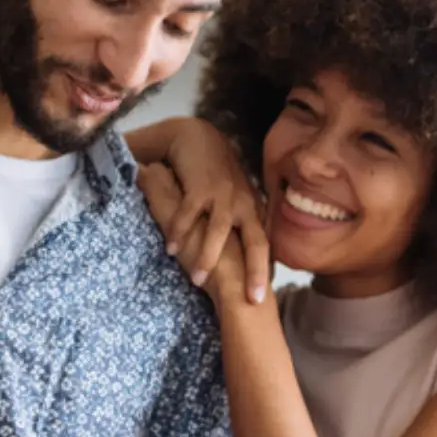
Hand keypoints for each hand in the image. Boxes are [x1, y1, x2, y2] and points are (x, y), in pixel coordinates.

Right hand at [132, 118, 270, 303]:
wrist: (198, 138)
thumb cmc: (215, 176)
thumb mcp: (234, 199)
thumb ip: (239, 224)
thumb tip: (245, 258)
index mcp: (252, 210)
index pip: (264, 246)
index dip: (265, 271)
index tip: (262, 298)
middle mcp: (243, 204)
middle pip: (256, 240)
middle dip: (255, 269)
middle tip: (253, 298)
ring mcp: (222, 194)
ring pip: (219, 230)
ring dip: (208, 256)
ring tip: (197, 280)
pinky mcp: (200, 186)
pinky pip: (189, 214)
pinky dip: (180, 232)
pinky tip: (170, 248)